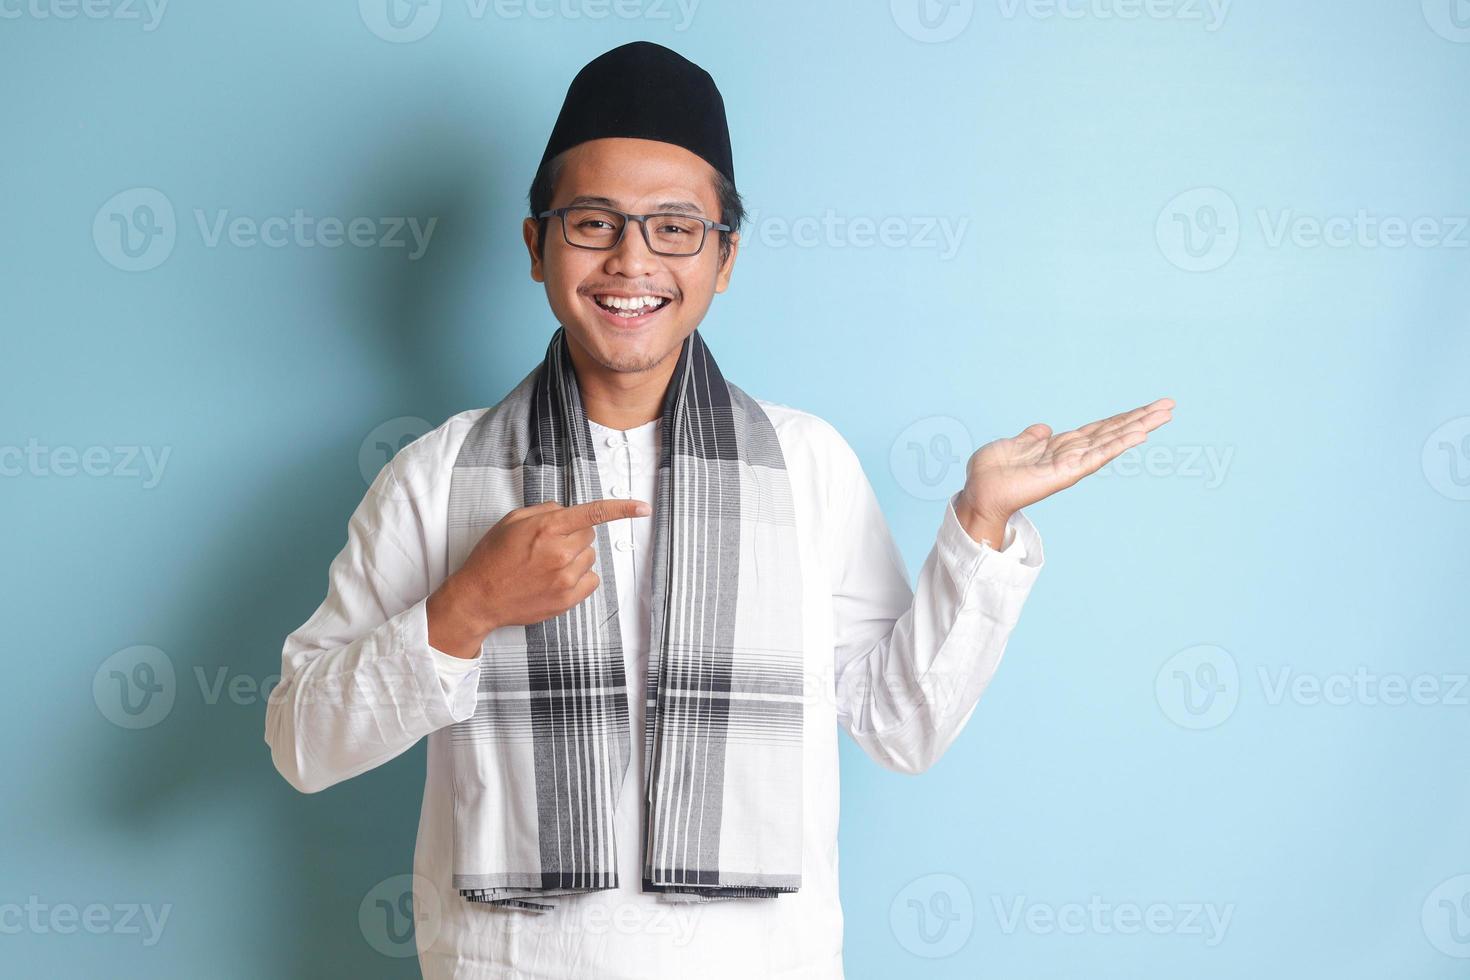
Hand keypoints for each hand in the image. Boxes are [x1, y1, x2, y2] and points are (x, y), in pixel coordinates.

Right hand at [426, 497, 649, 657]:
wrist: (479, 598)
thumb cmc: (492, 558)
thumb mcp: (511, 522)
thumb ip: (544, 511)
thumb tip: (567, 510)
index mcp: (547, 528)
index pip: (594, 513)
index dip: (622, 509)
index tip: (643, 508)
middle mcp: (560, 552)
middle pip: (589, 535)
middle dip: (574, 536)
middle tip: (548, 545)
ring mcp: (566, 578)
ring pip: (590, 557)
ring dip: (575, 557)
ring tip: (546, 565)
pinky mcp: (568, 599)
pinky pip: (590, 579)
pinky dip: (579, 577)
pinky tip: (555, 579)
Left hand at [955, 397, 1174, 544]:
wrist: (979, 491)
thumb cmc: (992, 472)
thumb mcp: (1014, 444)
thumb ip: (1032, 437)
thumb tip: (1044, 428)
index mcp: (1060, 446)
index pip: (1098, 429)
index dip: (1122, 418)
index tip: (1147, 407)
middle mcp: (1071, 455)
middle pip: (1113, 432)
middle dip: (1141, 418)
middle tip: (1170, 405)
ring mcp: (1072, 464)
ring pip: (1112, 441)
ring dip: (1138, 427)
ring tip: (1164, 415)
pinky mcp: (1067, 472)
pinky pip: (1097, 456)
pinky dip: (1118, 444)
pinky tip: (1139, 434)